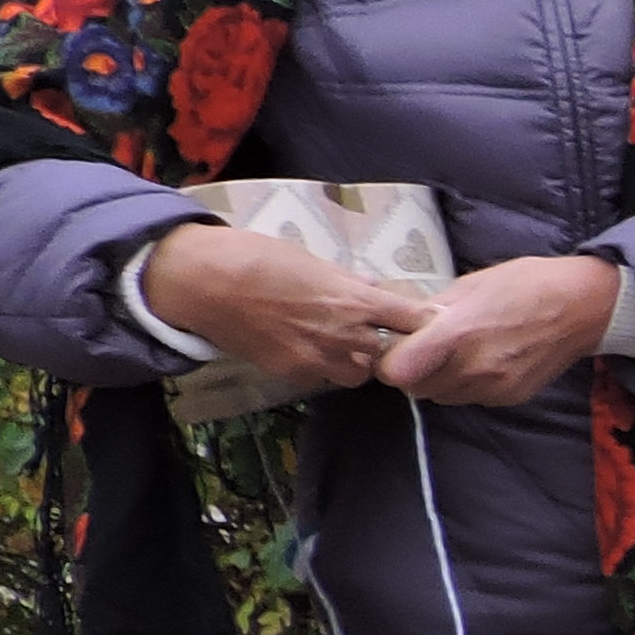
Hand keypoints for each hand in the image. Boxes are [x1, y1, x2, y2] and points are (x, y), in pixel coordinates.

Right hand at [134, 221, 430, 388]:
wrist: (203, 282)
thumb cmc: (257, 257)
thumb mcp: (312, 260)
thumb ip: (347, 282)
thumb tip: (372, 288)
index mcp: (354, 301)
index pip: (413, 320)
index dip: (425, 324)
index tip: (430, 323)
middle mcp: (344, 335)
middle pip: (388, 356)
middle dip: (384, 346)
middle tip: (372, 333)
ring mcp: (318, 358)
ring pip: (357, 374)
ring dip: (355, 362)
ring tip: (338, 343)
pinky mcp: (292, 373)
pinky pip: (321, 377)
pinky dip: (321, 367)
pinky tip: (305, 348)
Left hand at [377, 256, 624, 407]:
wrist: (583, 307)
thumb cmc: (527, 284)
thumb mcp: (472, 284)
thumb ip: (434, 310)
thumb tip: (405, 323)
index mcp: (458, 333)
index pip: (396, 371)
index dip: (390, 360)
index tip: (397, 347)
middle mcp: (474, 368)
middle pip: (416, 387)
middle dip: (415, 369)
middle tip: (429, 347)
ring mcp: (494, 387)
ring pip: (442, 396)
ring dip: (441, 379)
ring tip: (460, 353)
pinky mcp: (510, 398)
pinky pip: (471, 397)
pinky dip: (469, 383)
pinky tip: (486, 360)